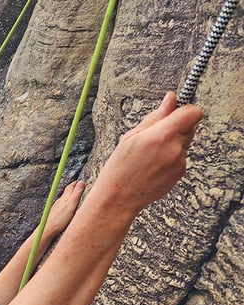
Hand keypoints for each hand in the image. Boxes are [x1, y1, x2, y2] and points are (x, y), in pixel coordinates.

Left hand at [44, 179, 85, 236]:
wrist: (48, 229)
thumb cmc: (60, 219)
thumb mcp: (71, 205)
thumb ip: (76, 194)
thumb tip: (81, 182)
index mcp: (64, 197)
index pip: (71, 187)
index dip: (76, 183)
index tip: (81, 181)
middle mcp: (60, 200)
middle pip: (67, 191)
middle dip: (73, 187)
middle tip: (78, 185)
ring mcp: (56, 206)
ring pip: (64, 198)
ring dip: (69, 195)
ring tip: (74, 194)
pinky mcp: (55, 212)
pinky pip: (61, 204)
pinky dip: (65, 202)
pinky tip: (66, 206)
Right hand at [93, 92, 202, 214]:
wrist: (118, 199)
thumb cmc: (119, 169)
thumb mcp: (130, 137)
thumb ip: (155, 117)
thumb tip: (171, 99)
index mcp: (162, 135)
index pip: (192, 112)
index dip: (185, 110)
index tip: (174, 112)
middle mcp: (175, 148)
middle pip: (190, 126)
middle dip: (177, 126)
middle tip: (155, 136)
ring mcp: (180, 162)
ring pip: (185, 142)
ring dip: (173, 142)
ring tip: (150, 154)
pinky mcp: (180, 173)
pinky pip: (181, 156)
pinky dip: (171, 157)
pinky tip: (153, 165)